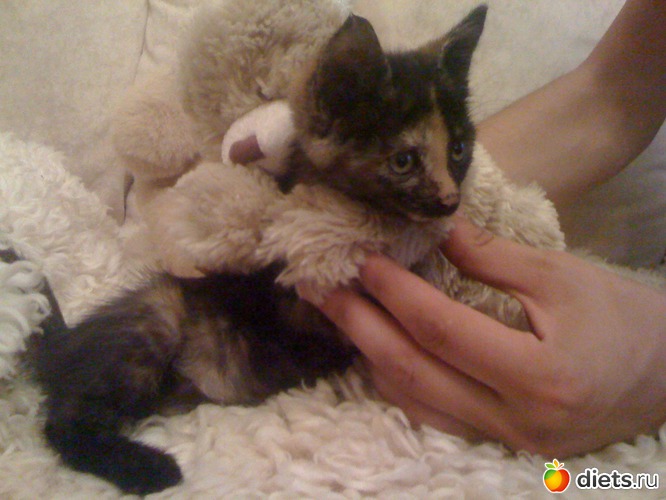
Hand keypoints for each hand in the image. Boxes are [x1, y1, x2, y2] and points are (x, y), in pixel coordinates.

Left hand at [304, 216, 665, 455]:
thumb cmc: (623, 318)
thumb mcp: (561, 276)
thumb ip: (492, 258)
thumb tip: (435, 231)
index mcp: (539, 375)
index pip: (442, 329)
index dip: (396, 291)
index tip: (361, 259)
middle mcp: (514, 420)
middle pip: (414, 371)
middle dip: (360, 325)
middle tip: (319, 288)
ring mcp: (504, 439)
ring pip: (415, 401)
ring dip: (369, 354)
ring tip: (338, 314)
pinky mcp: (499, 442)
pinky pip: (432, 415)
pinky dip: (398, 380)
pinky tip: (376, 349)